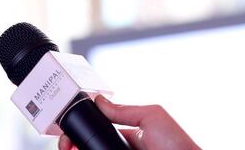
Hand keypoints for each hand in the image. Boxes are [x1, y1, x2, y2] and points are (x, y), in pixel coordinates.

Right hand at [57, 95, 200, 149]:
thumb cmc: (179, 145)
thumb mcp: (151, 117)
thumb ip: (123, 110)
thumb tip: (99, 100)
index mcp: (129, 136)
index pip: (98, 130)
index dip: (81, 128)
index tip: (68, 128)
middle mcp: (122, 149)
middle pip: (89, 145)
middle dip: (72, 142)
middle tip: (64, 144)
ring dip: (75, 149)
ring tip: (67, 149)